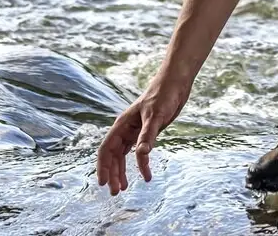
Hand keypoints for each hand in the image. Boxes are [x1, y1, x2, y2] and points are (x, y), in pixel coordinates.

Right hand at [96, 75, 190, 194]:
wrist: (175, 84)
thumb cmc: (163, 96)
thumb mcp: (155, 116)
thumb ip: (148, 136)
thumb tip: (141, 155)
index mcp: (122, 125)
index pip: (106, 149)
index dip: (103, 166)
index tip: (103, 183)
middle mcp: (125, 129)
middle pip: (113, 156)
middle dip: (113, 173)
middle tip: (116, 192)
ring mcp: (134, 132)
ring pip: (123, 156)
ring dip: (123, 172)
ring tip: (124, 188)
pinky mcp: (145, 133)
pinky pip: (138, 153)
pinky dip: (140, 165)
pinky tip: (147, 175)